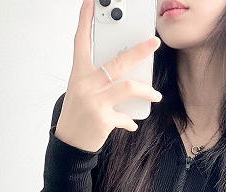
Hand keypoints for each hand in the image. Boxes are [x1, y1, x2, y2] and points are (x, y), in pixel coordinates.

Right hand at [54, 0, 162, 151]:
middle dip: (139, 51)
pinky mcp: (103, 120)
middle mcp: (86, 85)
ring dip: (146, 90)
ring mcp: (94, 102)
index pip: (81, 41)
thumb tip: (124, 73)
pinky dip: (130, 121)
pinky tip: (131, 124)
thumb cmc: (77, 115)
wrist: (69, 144)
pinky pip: (125, 117)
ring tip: (156, 95)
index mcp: (79, 74)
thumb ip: (99, 81)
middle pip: (117, 62)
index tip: (90, 1)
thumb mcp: (81, 92)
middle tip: (154, 43)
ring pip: (128, 87)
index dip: (85, 20)